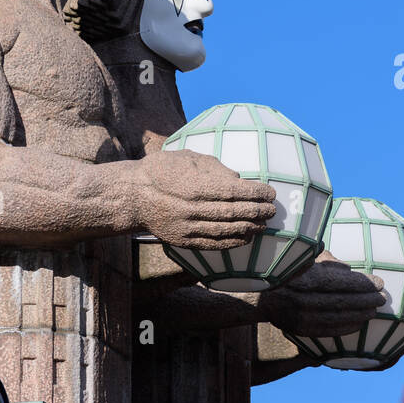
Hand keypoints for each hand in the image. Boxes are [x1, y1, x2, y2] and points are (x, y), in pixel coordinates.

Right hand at [133, 149, 277, 247]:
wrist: (131, 196)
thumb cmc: (161, 171)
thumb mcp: (186, 158)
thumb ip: (213, 167)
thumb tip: (238, 178)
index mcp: (194, 186)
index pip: (233, 191)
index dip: (255, 193)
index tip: (270, 192)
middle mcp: (192, 209)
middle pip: (233, 212)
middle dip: (257, 211)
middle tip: (272, 209)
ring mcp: (187, 227)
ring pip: (225, 230)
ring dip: (249, 228)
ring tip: (264, 224)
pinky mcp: (182, 240)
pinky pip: (212, 243)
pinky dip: (232, 241)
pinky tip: (246, 238)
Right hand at [258, 256, 385, 337]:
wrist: (258, 297)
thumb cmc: (285, 273)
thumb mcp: (301, 259)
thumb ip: (324, 258)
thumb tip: (347, 266)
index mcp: (304, 278)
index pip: (340, 282)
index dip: (362, 283)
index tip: (379, 282)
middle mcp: (302, 299)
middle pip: (341, 301)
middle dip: (365, 300)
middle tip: (382, 298)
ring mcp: (300, 317)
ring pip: (336, 317)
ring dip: (358, 315)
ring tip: (374, 311)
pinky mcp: (300, 330)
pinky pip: (327, 330)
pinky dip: (345, 328)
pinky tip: (359, 324)